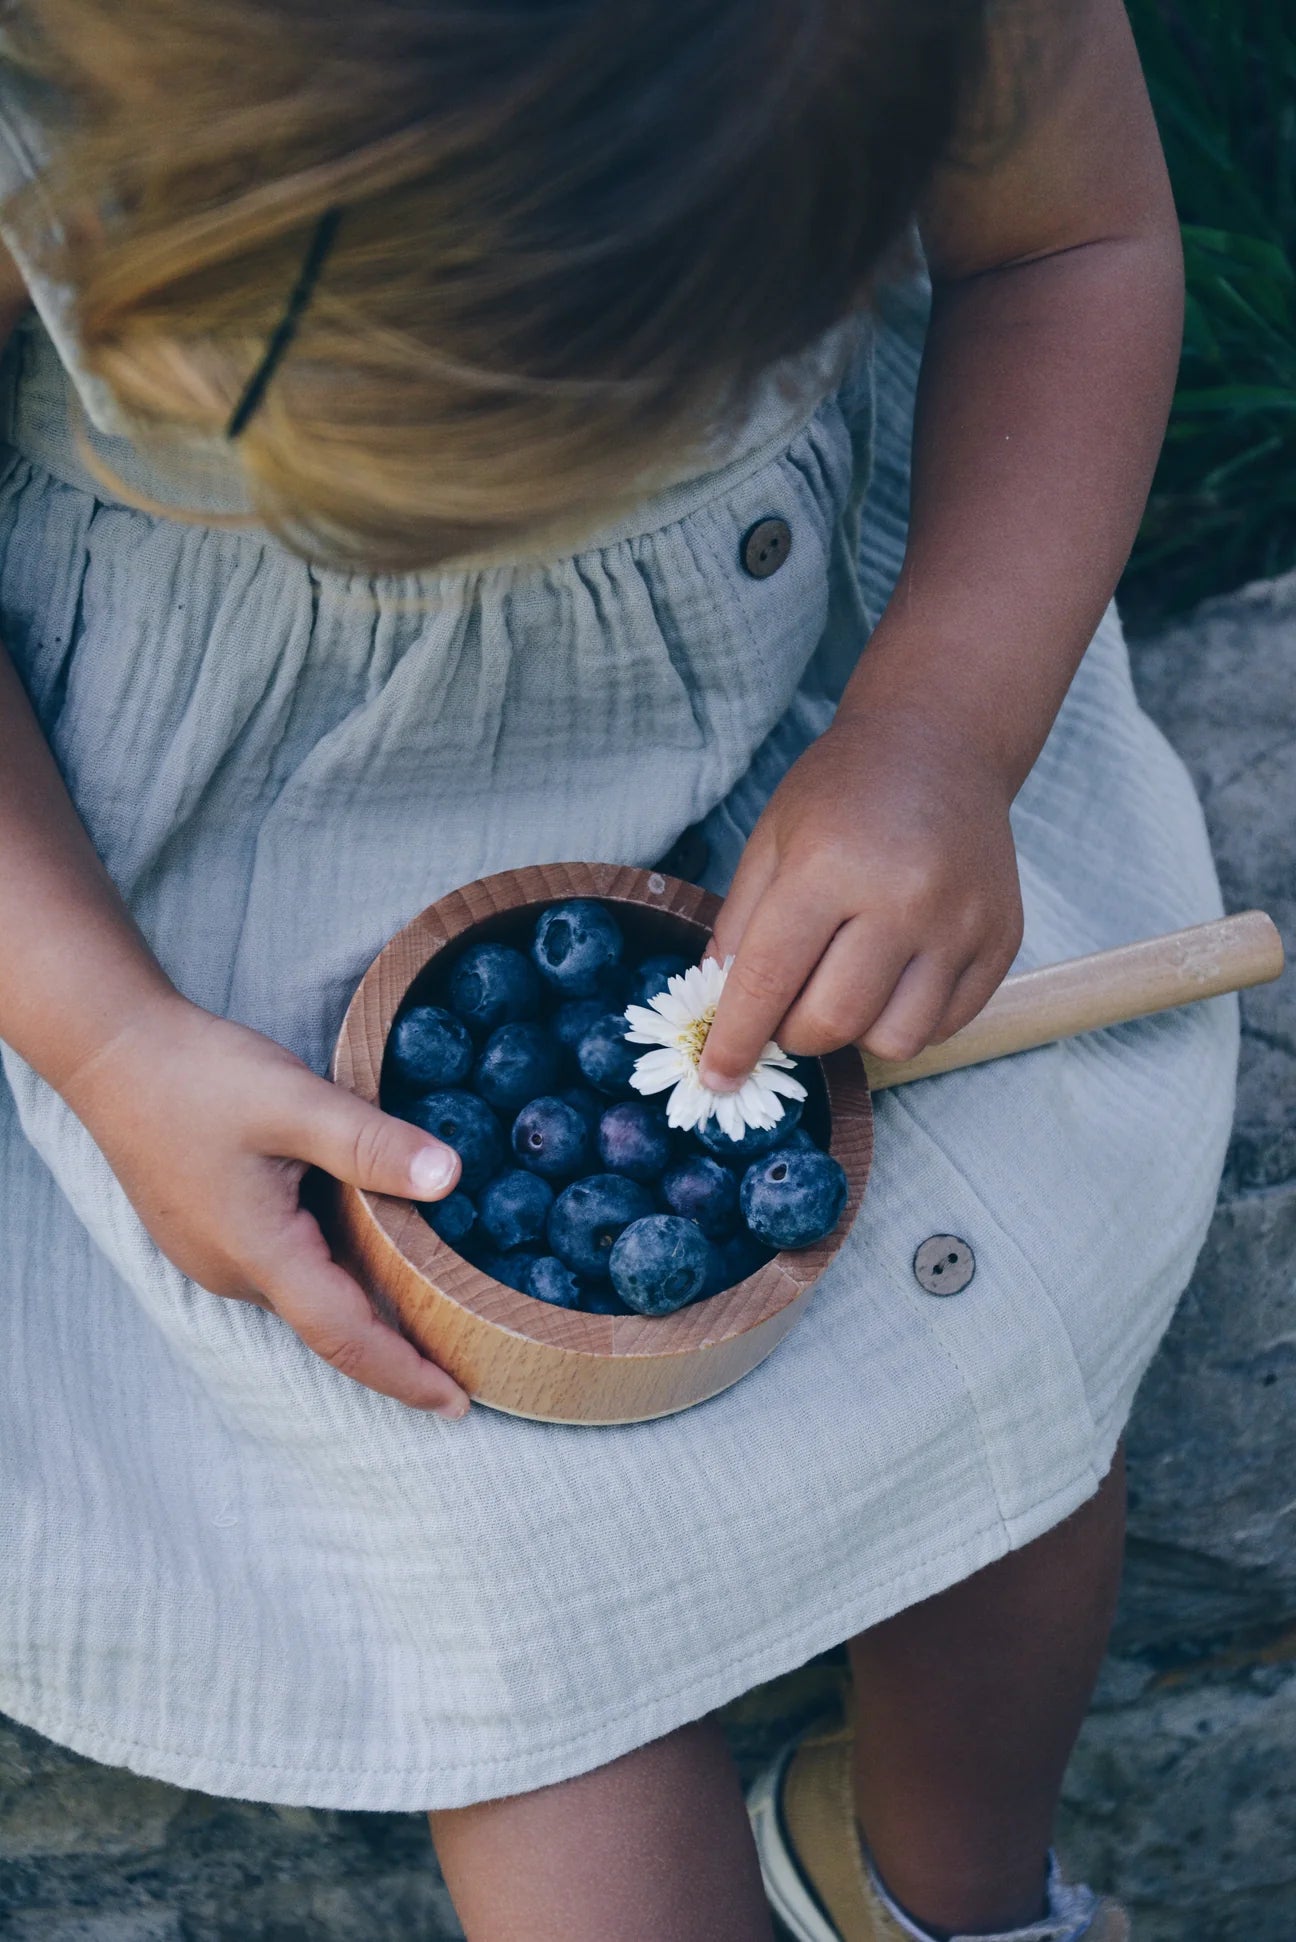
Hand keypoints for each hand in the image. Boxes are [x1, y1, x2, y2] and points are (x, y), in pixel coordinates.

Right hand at [60, 994, 470, 1416]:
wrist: (110, 1051)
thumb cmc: (197, 1076)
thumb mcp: (295, 1101)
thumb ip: (371, 1143)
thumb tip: (451, 1179)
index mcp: (260, 1253)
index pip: (346, 1337)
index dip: (405, 1374)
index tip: (459, 1405)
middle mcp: (234, 1271)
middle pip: (329, 1325)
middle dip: (395, 1348)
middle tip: (466, 1353)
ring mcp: (214, 1254)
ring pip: (305, 1293)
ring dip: (363, 1304)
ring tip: (433, 1303)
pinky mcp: (207, 1230)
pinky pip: (282, 1266)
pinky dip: (332, 1269)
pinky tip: (367, 1243)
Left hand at [699, 708, 1023, 1086]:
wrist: (942, 745)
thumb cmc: (842, 793)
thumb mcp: (770, 841)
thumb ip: (738, 929)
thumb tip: (719, 1016)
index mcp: (831, 866)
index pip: (770, 980)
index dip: (735, 1039)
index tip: (715, 1077)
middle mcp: (905, 898)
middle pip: (834, 1022)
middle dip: (793, 1035)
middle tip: (786, 1008)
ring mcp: (962, 923)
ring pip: (895, 1040)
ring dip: (855, 1034)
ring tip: (845, 986)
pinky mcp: (1001, 940)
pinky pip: (945, 1025)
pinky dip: (906, 1019)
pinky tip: (892, 976)